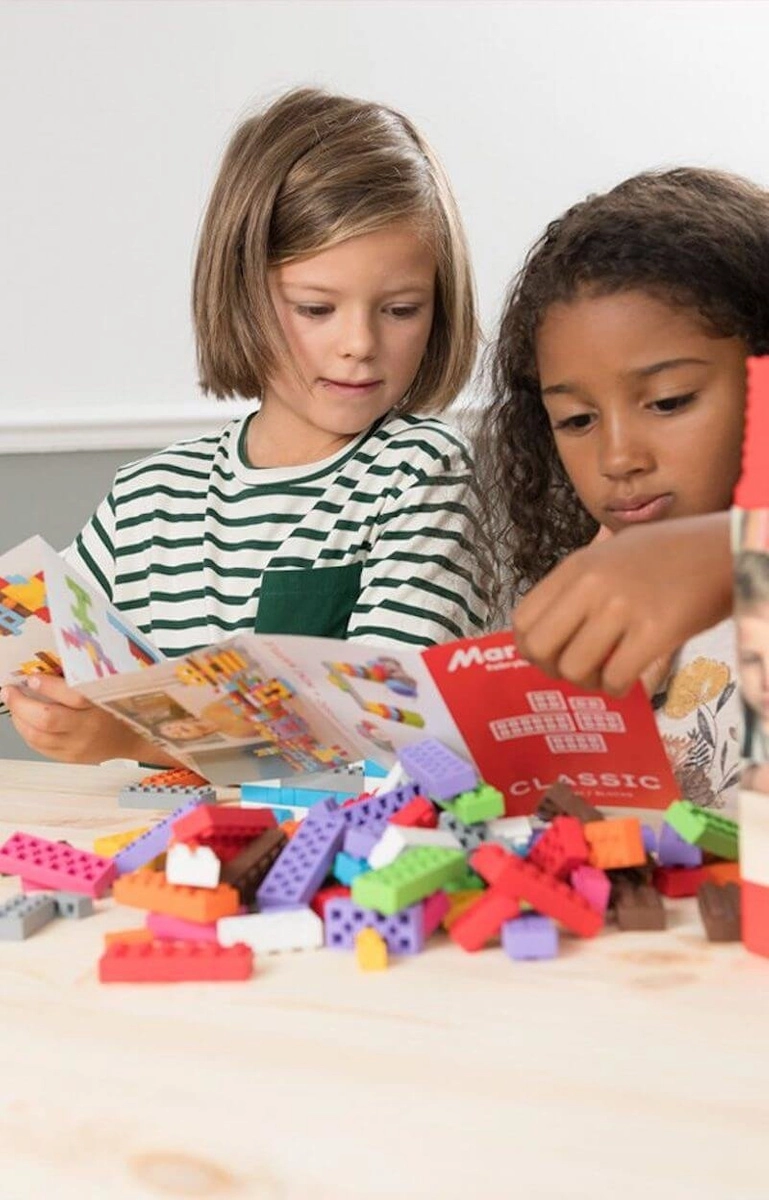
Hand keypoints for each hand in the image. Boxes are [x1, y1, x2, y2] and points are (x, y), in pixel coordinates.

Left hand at [1, 674, 179, 765]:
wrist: (133, 739)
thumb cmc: (119, 708)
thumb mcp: (107, 688)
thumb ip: (83, 678)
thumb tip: (51, 666)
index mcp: (102, 705)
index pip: (74, 696)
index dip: (48, 686)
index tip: (32, 677)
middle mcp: (88, 728)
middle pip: (48, 719)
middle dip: (21, 704)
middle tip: (10, 691)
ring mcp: (77, 747)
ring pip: (37, 736)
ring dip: (19, 719)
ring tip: (14, 704)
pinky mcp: (70, 757)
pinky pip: (40, 747)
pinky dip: (27, 732)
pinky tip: (24, 720)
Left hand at [512, 512, 731, 694]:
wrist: (724, 549)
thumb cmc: (670, 553)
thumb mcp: (611, 552)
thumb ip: (577, 585)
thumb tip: (548, 629)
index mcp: (577, 566)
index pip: (523, 619)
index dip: (531, 649)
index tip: (551, 657)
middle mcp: (592, 585)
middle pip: (540, 648)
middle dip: (554, 670)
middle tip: (579, 670)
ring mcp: (622, 607)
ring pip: (575, 669)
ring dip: (589, 682)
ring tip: (608, 673)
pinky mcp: (654, 631)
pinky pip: (615, 678)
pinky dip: (618, 688)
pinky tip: (630, 679)